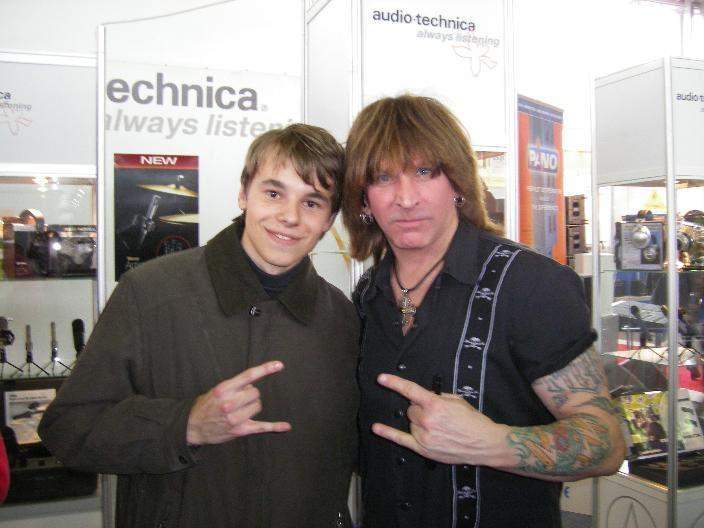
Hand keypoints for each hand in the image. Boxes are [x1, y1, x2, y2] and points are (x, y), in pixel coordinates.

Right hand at [186, 361, 290, 444]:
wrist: (192, 427)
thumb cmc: (206, 405)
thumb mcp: (216, 391)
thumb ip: (235, 387)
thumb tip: (252, 387)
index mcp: (224, 389)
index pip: (248, 376)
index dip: (265, 369)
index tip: (279, 365)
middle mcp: (230, 403)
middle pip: (255, 393)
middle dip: (250, 394)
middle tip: (239, 400)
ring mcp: (235, 418)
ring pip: (258, 406)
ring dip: (252, 406)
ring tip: (240, 410)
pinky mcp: (241, 430)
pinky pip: (262, 427)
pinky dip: (275, 427)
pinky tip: (286, 426)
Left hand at [372, 374, 508, 464]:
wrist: (484, 443)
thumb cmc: (473, 421)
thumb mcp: (457, 400)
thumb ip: (437, 397)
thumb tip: (424, 398)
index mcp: (435, 405)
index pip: (410, 390)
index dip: (394, 383)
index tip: (381, 378)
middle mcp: (427, 420)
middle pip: (411, 409)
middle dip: (419, 408)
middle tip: (435, 414)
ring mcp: (424, 435)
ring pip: (410, 422)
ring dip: (419, 422)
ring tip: (437, 427)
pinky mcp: (423, 449)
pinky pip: (401, 439)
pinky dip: (388, 433)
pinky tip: (376, 428)